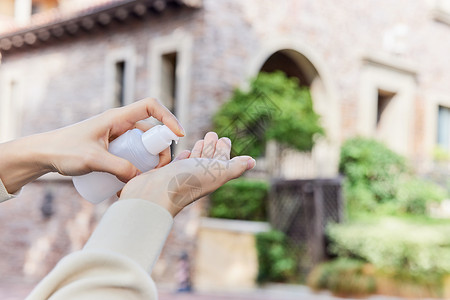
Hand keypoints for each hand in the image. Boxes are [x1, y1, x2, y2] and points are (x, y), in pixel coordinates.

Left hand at [0, 98, 183, 193]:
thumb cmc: (63, 150)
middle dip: (160, 150)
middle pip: (151, 132)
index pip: (151, 107)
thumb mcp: (92, 159)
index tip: (178, 136)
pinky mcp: (112, 149)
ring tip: (142, 181)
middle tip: (158, 170)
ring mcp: (117, 137)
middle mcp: (120, 125)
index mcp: (117, 117)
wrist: (43, 154)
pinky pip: (132, 156)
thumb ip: (118, 167)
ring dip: (148, 163)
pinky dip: (136, 168)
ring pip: (143, 147)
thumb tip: (141, 179)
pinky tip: (128, 185)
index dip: (168, 118)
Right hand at [119, 132, 255, 216]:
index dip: (224, 149)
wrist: (156, 195)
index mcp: (212, 176)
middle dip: (211, 147)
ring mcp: (181, 175)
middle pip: (208, 159)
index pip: (221, 160)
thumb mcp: (216, 172)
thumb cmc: (187, 182)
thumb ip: (234, 167)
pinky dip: (183, 157)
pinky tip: (184, 153)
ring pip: (193, 161)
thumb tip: (252, 161)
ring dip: (198, 151)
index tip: (225, 139)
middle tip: (212, 134)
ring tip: (200, 141)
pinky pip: (177, 163)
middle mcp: (198, 176)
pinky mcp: (166, 174)